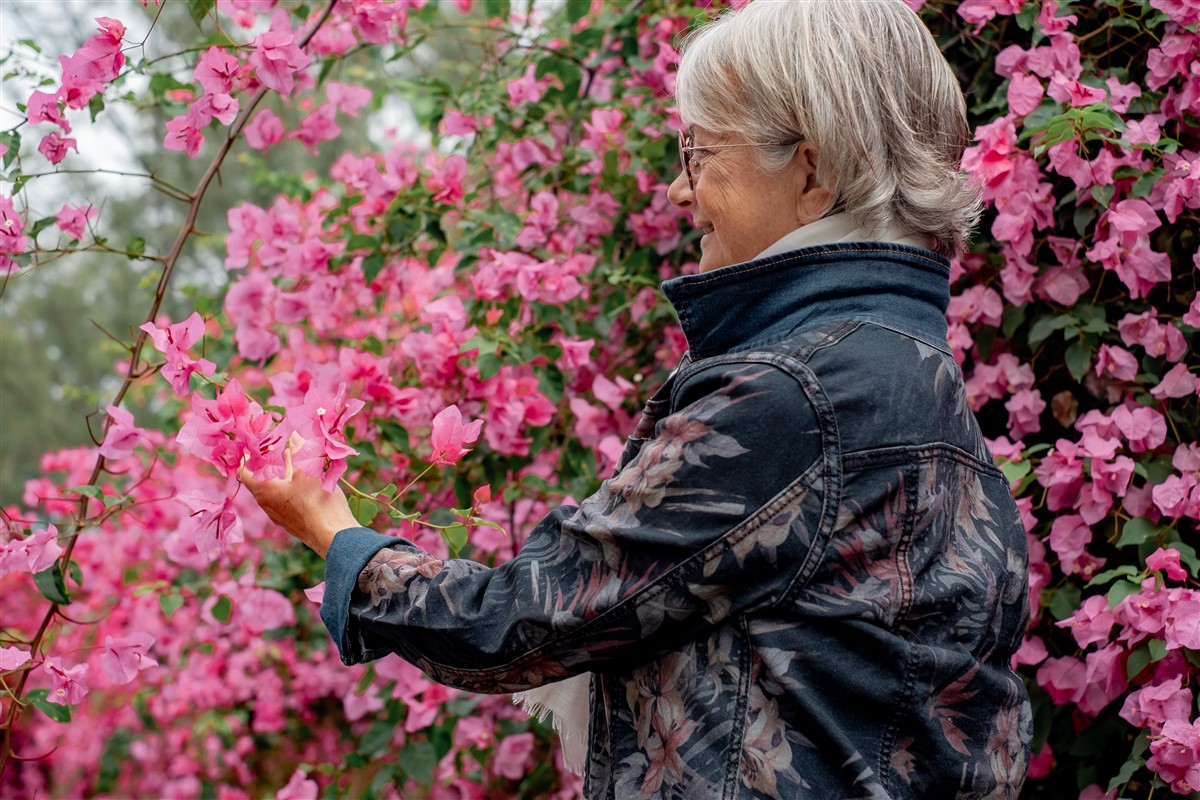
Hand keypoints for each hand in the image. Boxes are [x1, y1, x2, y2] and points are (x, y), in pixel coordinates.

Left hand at [239, 433, 360, 557]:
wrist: (332, 535)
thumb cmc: (316, 501)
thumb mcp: (309, 471)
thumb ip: (299, 452)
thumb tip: (294, 435)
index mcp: (263, 491)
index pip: (243, 472)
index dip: (246, 456)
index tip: (252, 445)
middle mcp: (266, 504)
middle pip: (259, 480)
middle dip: (266, 462)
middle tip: (273, 446)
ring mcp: (279, 515)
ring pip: (273, 489)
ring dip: (279, 472)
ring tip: (289, 457)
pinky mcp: (291, 520)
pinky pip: (283, 499)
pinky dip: (288, 484)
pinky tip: (302, 478)